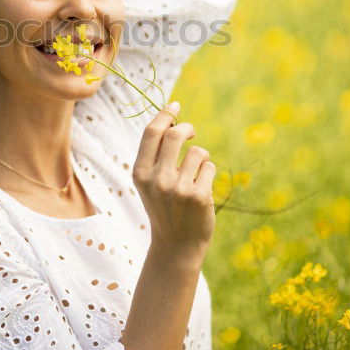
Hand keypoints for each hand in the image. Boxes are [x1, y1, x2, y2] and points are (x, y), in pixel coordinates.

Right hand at [132, 104, 216, 262]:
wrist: (176, 244)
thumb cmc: (164, 207)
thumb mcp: (150, 182)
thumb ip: (156, 155)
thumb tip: (173, 122)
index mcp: (140, 173)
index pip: (152, 133)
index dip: (165, 115)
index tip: (175, 105)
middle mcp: (157, 179)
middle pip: (175, 136)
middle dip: (186, 128)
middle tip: (191, 133)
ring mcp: (178, 188)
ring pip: (198, 152)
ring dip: (200, 158)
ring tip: (195, 176)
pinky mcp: (199, 196)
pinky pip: (209, 168)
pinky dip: (208, 174)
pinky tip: (201, 191)